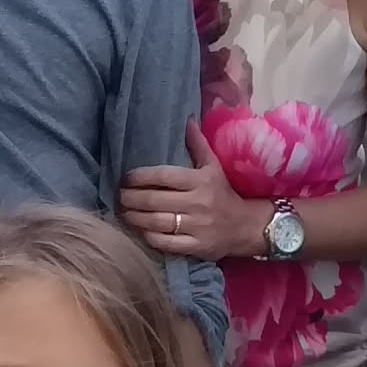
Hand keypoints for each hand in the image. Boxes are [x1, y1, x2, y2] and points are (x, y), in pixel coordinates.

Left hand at [120, 120, 271, 259]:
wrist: (247, 226)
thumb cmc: (224, 193)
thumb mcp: (214, 167)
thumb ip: (198, 144)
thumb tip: (187, 120)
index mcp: (201, 180)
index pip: (163, 176)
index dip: (140, 177)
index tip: (126, 178)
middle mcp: (198, 203)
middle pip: (155, 200)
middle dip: (131, 198)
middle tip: (119, 196)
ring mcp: (197, 227)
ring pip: (156, 222)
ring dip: (134, 217)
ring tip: (124, 212)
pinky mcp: (196, 246)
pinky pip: (165, 243)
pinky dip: (148, 236)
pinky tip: (140, 230)